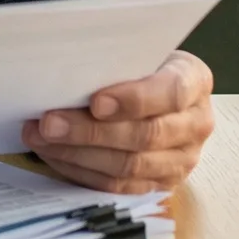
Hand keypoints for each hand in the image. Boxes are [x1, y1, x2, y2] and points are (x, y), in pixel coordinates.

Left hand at [21, 49, 216, 193]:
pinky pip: (120, 187)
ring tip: (41, 139)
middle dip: (90, 131)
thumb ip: (117, 60)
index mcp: (195, 81)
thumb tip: (65, 73)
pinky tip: (54, 156)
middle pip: (145, 135)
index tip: (95, 102)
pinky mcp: (162, 184)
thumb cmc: (141, 65)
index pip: (171, 92)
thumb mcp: (139, 51)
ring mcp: (182, 159)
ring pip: (129, 166)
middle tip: (48, 123)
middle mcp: (197, 123)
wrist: (157, 92)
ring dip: (79, 154)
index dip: (133, 99)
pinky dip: (82, 172)